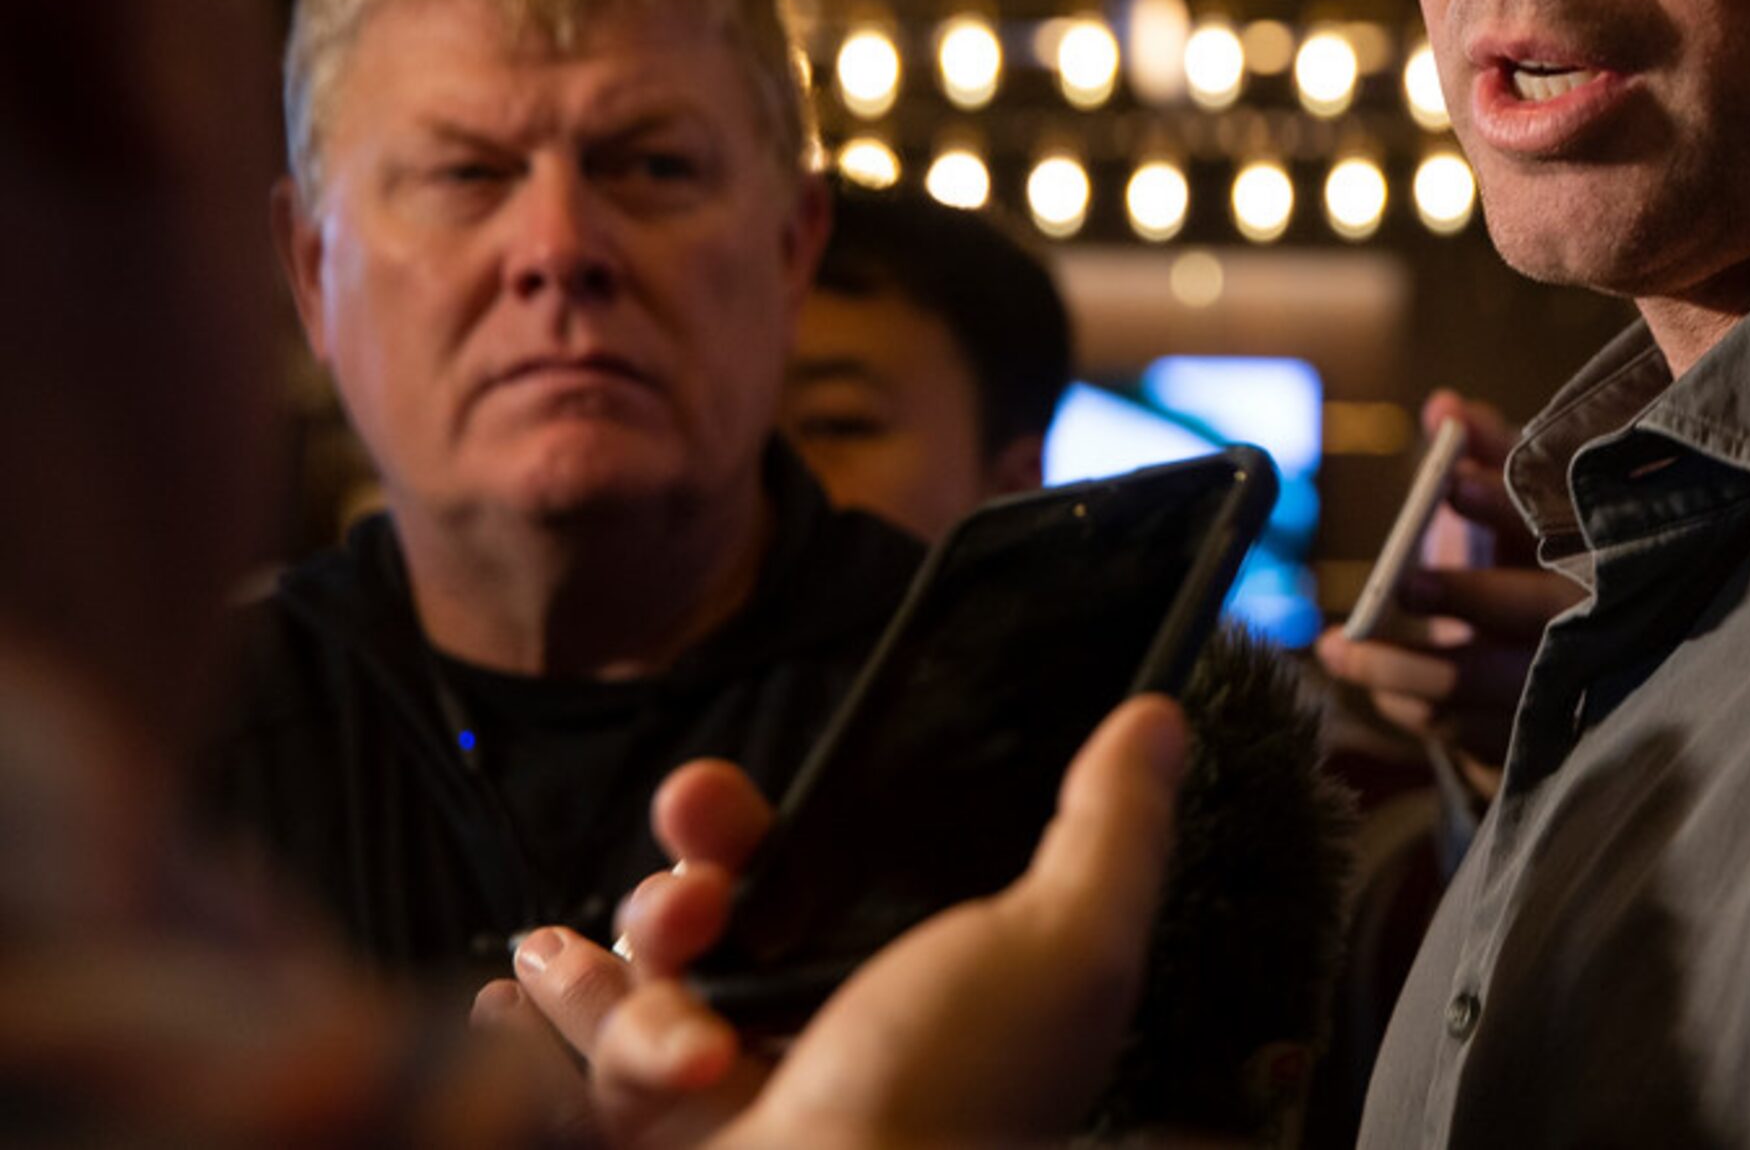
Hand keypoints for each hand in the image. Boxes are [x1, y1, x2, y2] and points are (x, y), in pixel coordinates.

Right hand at [474, 693, 1188, 1149]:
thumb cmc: (953, 1101)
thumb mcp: (1067, 946)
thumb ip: (1111, 830)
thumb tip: (1159, 721)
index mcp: (909, 996)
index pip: (811, 878)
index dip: (743, 830)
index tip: (704, 802)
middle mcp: (814, 1050)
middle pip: (705, 925)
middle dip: (673, 888)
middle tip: (686, 897)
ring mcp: (725, 1112)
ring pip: (632, 997)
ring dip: (614, 984)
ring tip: (628, 998)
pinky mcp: (655, 1146)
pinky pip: (565, 1084)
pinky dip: (538, 1035)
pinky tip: (511, 996)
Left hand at [1318, 390, 1581, 780]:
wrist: (1583, 671)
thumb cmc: (1536, 559)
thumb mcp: (1521, 506)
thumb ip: (1487, 450)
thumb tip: (1443, 405)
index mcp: (1590, 551)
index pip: (1557, 522)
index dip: (1505, 503)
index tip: (1454, 483)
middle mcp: (1588, 621)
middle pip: (1531, 611)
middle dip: (1466, 595)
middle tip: (1405, 583)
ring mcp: (1560, 689)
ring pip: (1479, 681)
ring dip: (1398, 665)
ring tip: (1335, 647)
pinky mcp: (1528, 739)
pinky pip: (1460, 729)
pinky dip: (1407, 703)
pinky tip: (1369, 683)